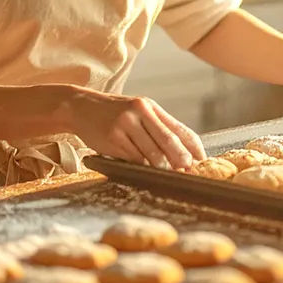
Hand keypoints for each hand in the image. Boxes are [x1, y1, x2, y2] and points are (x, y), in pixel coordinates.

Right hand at [66, 91, 204, 169]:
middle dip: (182, 160)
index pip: (180, 129)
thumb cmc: (114, 113)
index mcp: (151, 107)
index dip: (194, 147)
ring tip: (169, 176)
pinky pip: (133, 159)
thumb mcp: (138, 112)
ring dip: (162, 168)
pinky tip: (146, 173)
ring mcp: (126, 125)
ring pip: (151, 153)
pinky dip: (142, 168)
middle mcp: (140, 112)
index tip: (202, 161)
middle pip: (169, 141)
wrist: (81, 107)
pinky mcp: (112, 138)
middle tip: (189, 173)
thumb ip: (158, 128)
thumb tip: (182, 152)